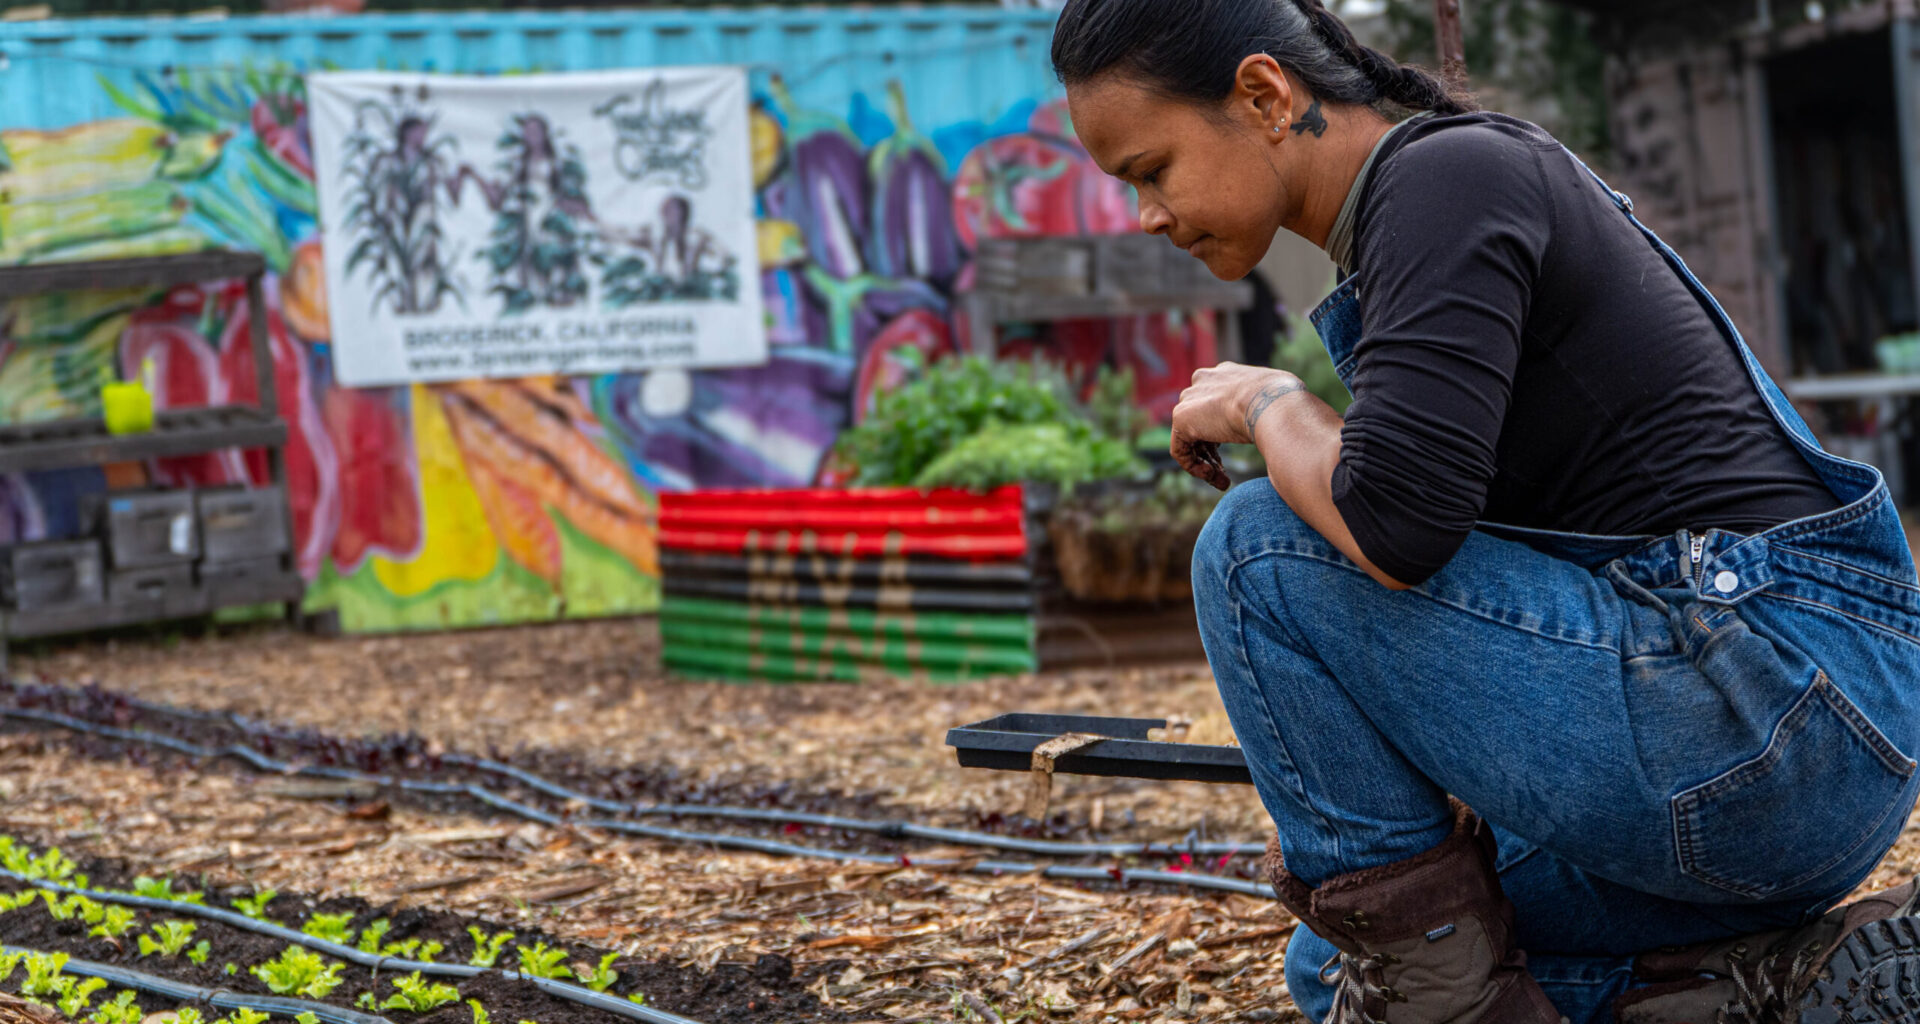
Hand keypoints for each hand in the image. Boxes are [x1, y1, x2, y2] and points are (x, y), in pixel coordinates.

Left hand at [1170, 363, 1304, 490]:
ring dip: (1206, 463)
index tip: (1238, 448)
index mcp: (1228, 374)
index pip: (1216, 403)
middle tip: (1226, 471)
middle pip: (1200, 420)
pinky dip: (1195, 468)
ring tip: (1224, 481)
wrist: (1274, 403)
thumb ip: (1273, 407)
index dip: (1224, 431)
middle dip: (1212, 449)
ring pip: (1190, 438)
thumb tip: (1294, 420)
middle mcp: (1205, 380)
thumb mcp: (1281, 399)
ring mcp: (1191, 398)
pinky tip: (1216, 477)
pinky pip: (1181, 450)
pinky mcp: (1181, 418)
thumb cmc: (1287, 402)